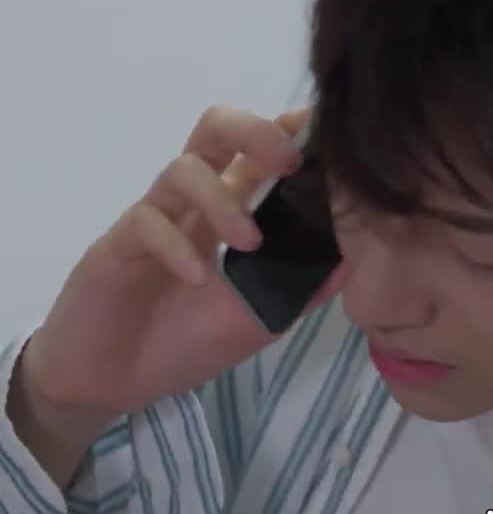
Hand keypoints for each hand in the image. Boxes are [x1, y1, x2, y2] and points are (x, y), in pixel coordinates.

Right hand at [15, 106, 343, 451]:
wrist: (113, 383)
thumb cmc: (186, 342)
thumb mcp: (260, 318)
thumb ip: (302, 288)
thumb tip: (358, 262)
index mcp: (231, 208)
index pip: (258, 150)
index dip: (289, 132)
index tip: (325, 130)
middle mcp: (193, 202)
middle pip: (215, 131)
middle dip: (255, 132)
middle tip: (288, 162)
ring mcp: (154, 219)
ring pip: (183, 170)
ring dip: (223, 200)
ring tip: (250, 243)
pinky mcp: (116, 246)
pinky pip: (146, 224)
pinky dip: (177, 248)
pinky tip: (199, 280)